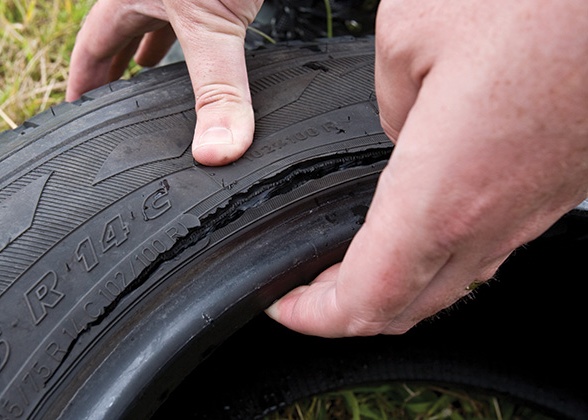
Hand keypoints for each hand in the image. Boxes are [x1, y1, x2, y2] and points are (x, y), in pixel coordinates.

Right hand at [66, 0, 262, 165]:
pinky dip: (198, 35)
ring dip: (155, 49)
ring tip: (154, 79)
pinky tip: (210, 48)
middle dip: (118, 71)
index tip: (78, 111)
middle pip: (121, 36)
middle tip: (116, 108)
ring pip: (159, 22)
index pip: (91, 47)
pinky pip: (198, 17)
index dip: (84, 80)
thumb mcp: (212, 25)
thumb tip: (215, 151)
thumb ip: (219, 88)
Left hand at [267, 0, 587, 336]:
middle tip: (312, 291)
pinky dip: (442, 250)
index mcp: (445, 191)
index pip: (370, 296)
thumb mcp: (412, 32)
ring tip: (355, 262)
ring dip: (398, 282)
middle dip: (352, 310)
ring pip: (456, 278)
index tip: (286, 305)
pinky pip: (492, 241)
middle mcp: (497, 216)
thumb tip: (403, 130)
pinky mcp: (560, 182)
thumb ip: (391, 103)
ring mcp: (536, 206)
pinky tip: (424, 223)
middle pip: (412, 304)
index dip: (319, 316)